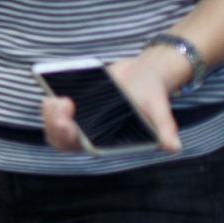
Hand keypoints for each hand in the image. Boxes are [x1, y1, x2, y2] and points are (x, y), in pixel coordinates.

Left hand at [41, 51, 182, 153]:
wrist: (141, 74)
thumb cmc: (151, 96)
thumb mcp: (159, 110)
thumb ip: (164, 129)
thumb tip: (175, 148)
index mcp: (107, 141)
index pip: (82, 148)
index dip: (69, 139)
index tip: (68, 125)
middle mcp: (89, 133)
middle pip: (61, 138)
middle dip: (54, 125)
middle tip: (60, 104)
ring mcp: (79, 119)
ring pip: (53, 124)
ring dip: (48, 114)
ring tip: (56, 99)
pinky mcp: (73, 104)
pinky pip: (53, 109)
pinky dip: (49, 104)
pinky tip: (51, 93)